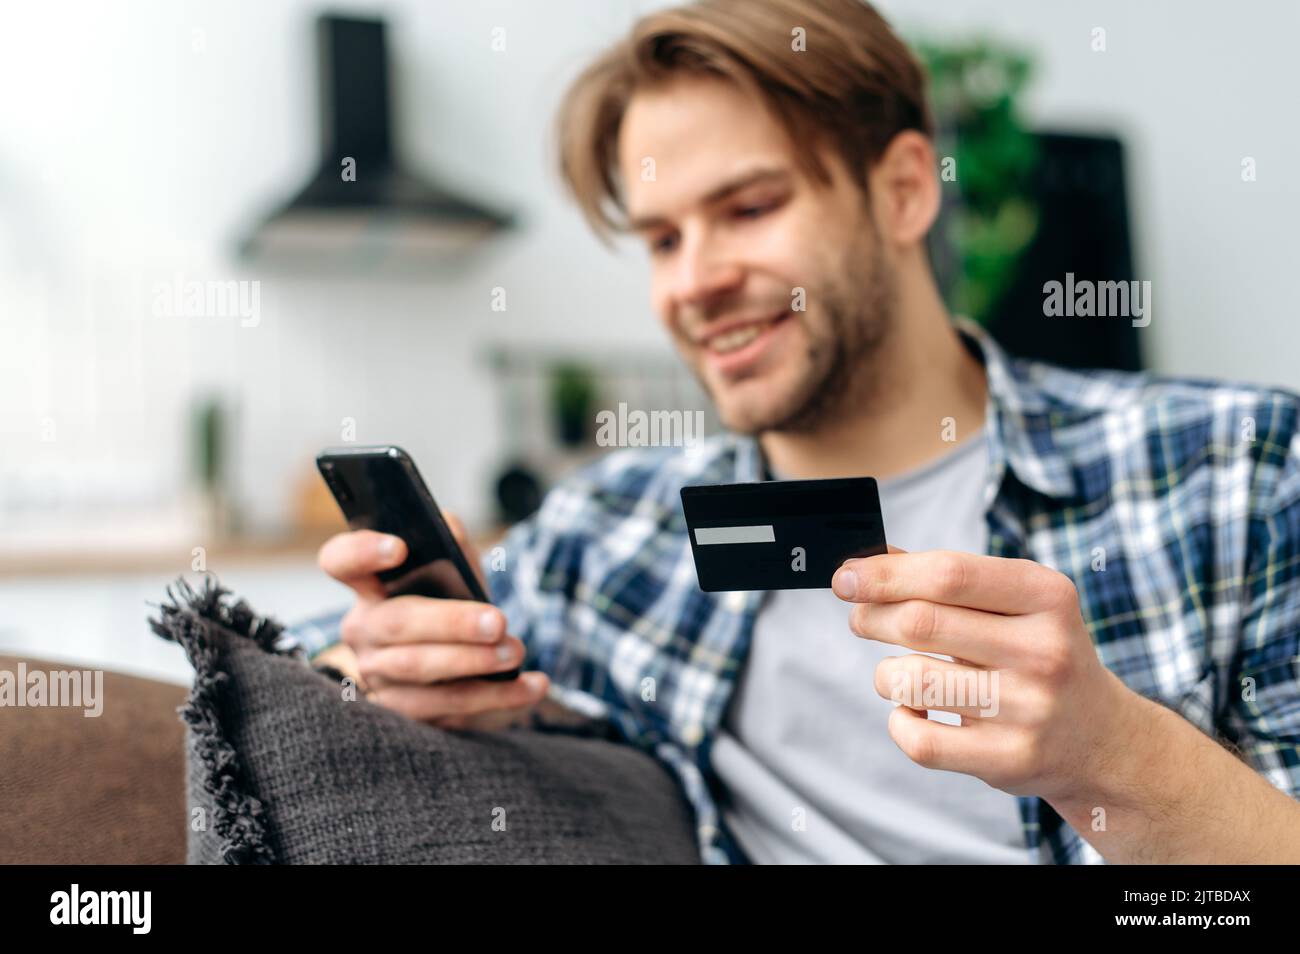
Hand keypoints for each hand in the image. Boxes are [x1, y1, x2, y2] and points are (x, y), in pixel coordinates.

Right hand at [317, 513, 549, 729]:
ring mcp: (378, 675)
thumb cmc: (450, 604)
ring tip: (515, 652)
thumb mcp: (452, 572)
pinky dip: (495, 698)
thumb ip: (450, 545)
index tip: (399, 547)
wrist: (452, 663)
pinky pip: (446, 709)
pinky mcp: (403, 712)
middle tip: (497, 622)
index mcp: (369, 586)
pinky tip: (531, 687)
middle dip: (451, 623)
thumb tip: (450, 528)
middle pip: (396, 623)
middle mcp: (364, 631)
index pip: (342, 560)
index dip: (362, 551)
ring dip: (473, 663)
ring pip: (420, 671)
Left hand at [833, 547, 1140, 803]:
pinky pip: (917, 738)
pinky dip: (899, 722)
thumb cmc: (1040, 654)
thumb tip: (868, 559)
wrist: (1101, 740)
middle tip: (860, 618)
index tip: (845, 577)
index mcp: (1047, 596)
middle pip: (921, 622)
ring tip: (896, 672)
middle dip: (872, 617)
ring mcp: (1028, 709)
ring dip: (884, 674)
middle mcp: (1043, 650)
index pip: (948, 574)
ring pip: (910, 681)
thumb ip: (949, 579)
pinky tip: (915, 712)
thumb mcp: (1018, 604)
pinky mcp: (1008, 759)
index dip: (885, 574)